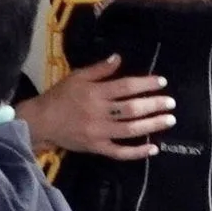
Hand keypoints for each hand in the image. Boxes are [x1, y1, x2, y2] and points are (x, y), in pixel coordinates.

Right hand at [23, 56, 175, 159]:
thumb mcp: (76, 77)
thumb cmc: (60, 96)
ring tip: (169, 120)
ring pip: (130, 130)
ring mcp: (99, 132)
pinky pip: (120, 152)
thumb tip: (119, 57)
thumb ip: (99, 69)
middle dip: (154, 105)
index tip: (162, 82)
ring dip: (152, 125)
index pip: (126, 87)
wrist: (40, 122)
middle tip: (171, 103)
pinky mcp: (97, 148)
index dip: (146, 84)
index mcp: (95, 93)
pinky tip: (154, 149)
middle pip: (132, 109)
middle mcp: (99, 112)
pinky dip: (137, 152)